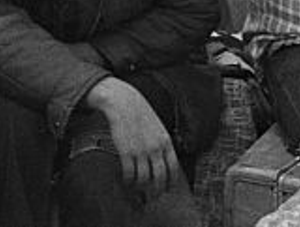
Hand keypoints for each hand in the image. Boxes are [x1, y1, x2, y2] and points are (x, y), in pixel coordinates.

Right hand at [88, 77, 179, 192]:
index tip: (166, 188)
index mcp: (166, 142)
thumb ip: (162, 143)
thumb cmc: (141, 115)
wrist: (125, 103)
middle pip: (160, 177)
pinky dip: (128, 180)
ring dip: (140, 187)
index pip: (173, 168)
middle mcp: (156, 148)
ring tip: (136, 188)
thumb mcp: (158, 128)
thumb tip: (164, 159)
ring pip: (144, 178)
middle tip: (151, 196)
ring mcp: (141, 150)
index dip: (170, 182)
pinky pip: (129, 173)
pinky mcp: (126, 151)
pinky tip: (126, 180)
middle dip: (157, 190)